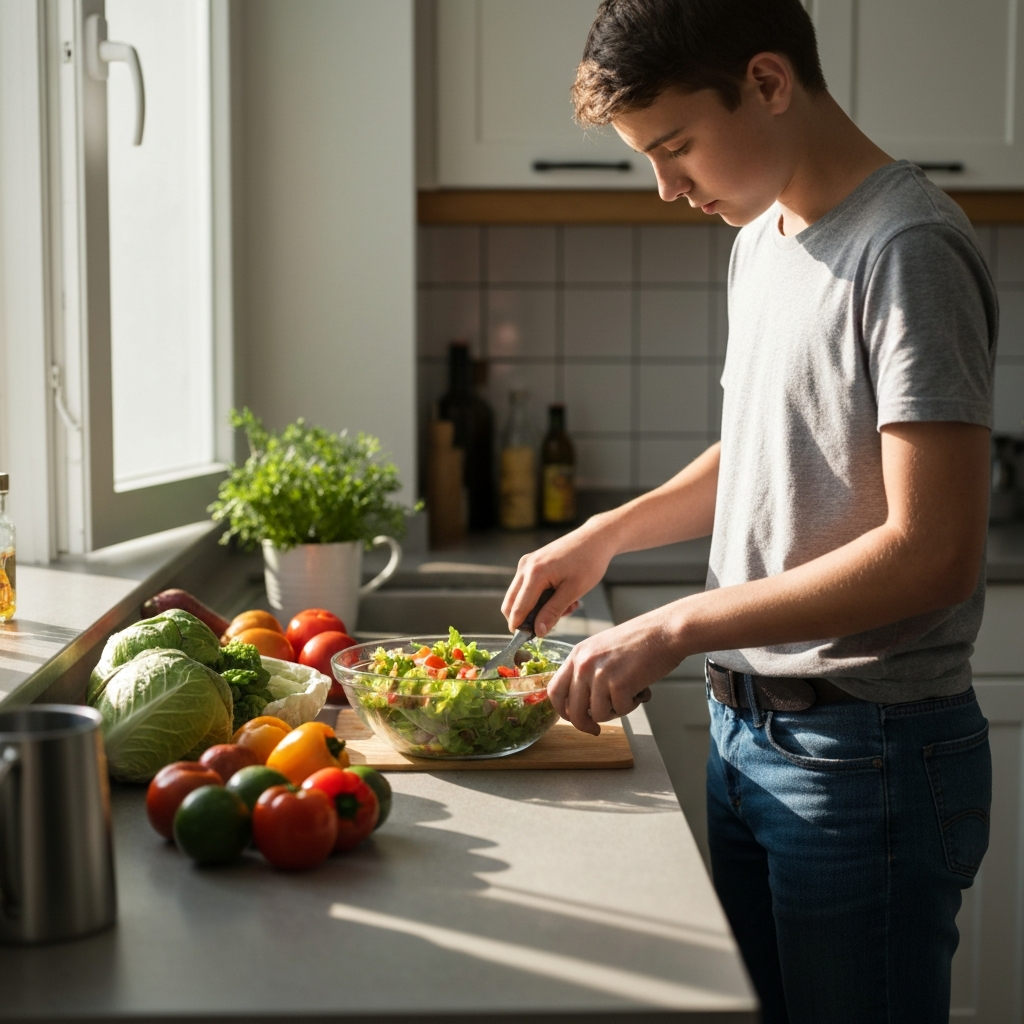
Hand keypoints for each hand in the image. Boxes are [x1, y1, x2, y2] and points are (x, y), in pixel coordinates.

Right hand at [502, 518, 617, 636]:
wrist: (596, 538)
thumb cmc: (588, 562)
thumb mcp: (573, 591)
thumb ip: (553, 612)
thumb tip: (538, 631)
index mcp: (534, 573)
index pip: (517, 608)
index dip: (520, 627)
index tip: (528, 640)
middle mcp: (525, 567)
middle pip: (510, 603)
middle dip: (527, 619)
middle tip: (551, 624)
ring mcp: (527, 563)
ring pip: (519, 596)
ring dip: (536, 608)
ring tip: (565, 607)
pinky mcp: (532, 562)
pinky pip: (527, 587)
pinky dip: (539, 597)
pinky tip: (560, 596)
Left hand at [547, 607, 684, 735]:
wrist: (665, 631)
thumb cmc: (639, 641)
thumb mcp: (602, 649)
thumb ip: (588, 671)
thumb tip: (581, 703)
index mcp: (577, 654)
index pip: (555, 690)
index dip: (562, 710)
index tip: (572, 718)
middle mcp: (584, 664)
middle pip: (573, 710)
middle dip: (585, 724)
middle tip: (595, 730)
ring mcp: (600, 674)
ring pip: (598, 714)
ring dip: (615, 711)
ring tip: (629, 694)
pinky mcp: (619, 684)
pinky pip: (621, 710)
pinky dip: (632, 705)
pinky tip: (640, 688)